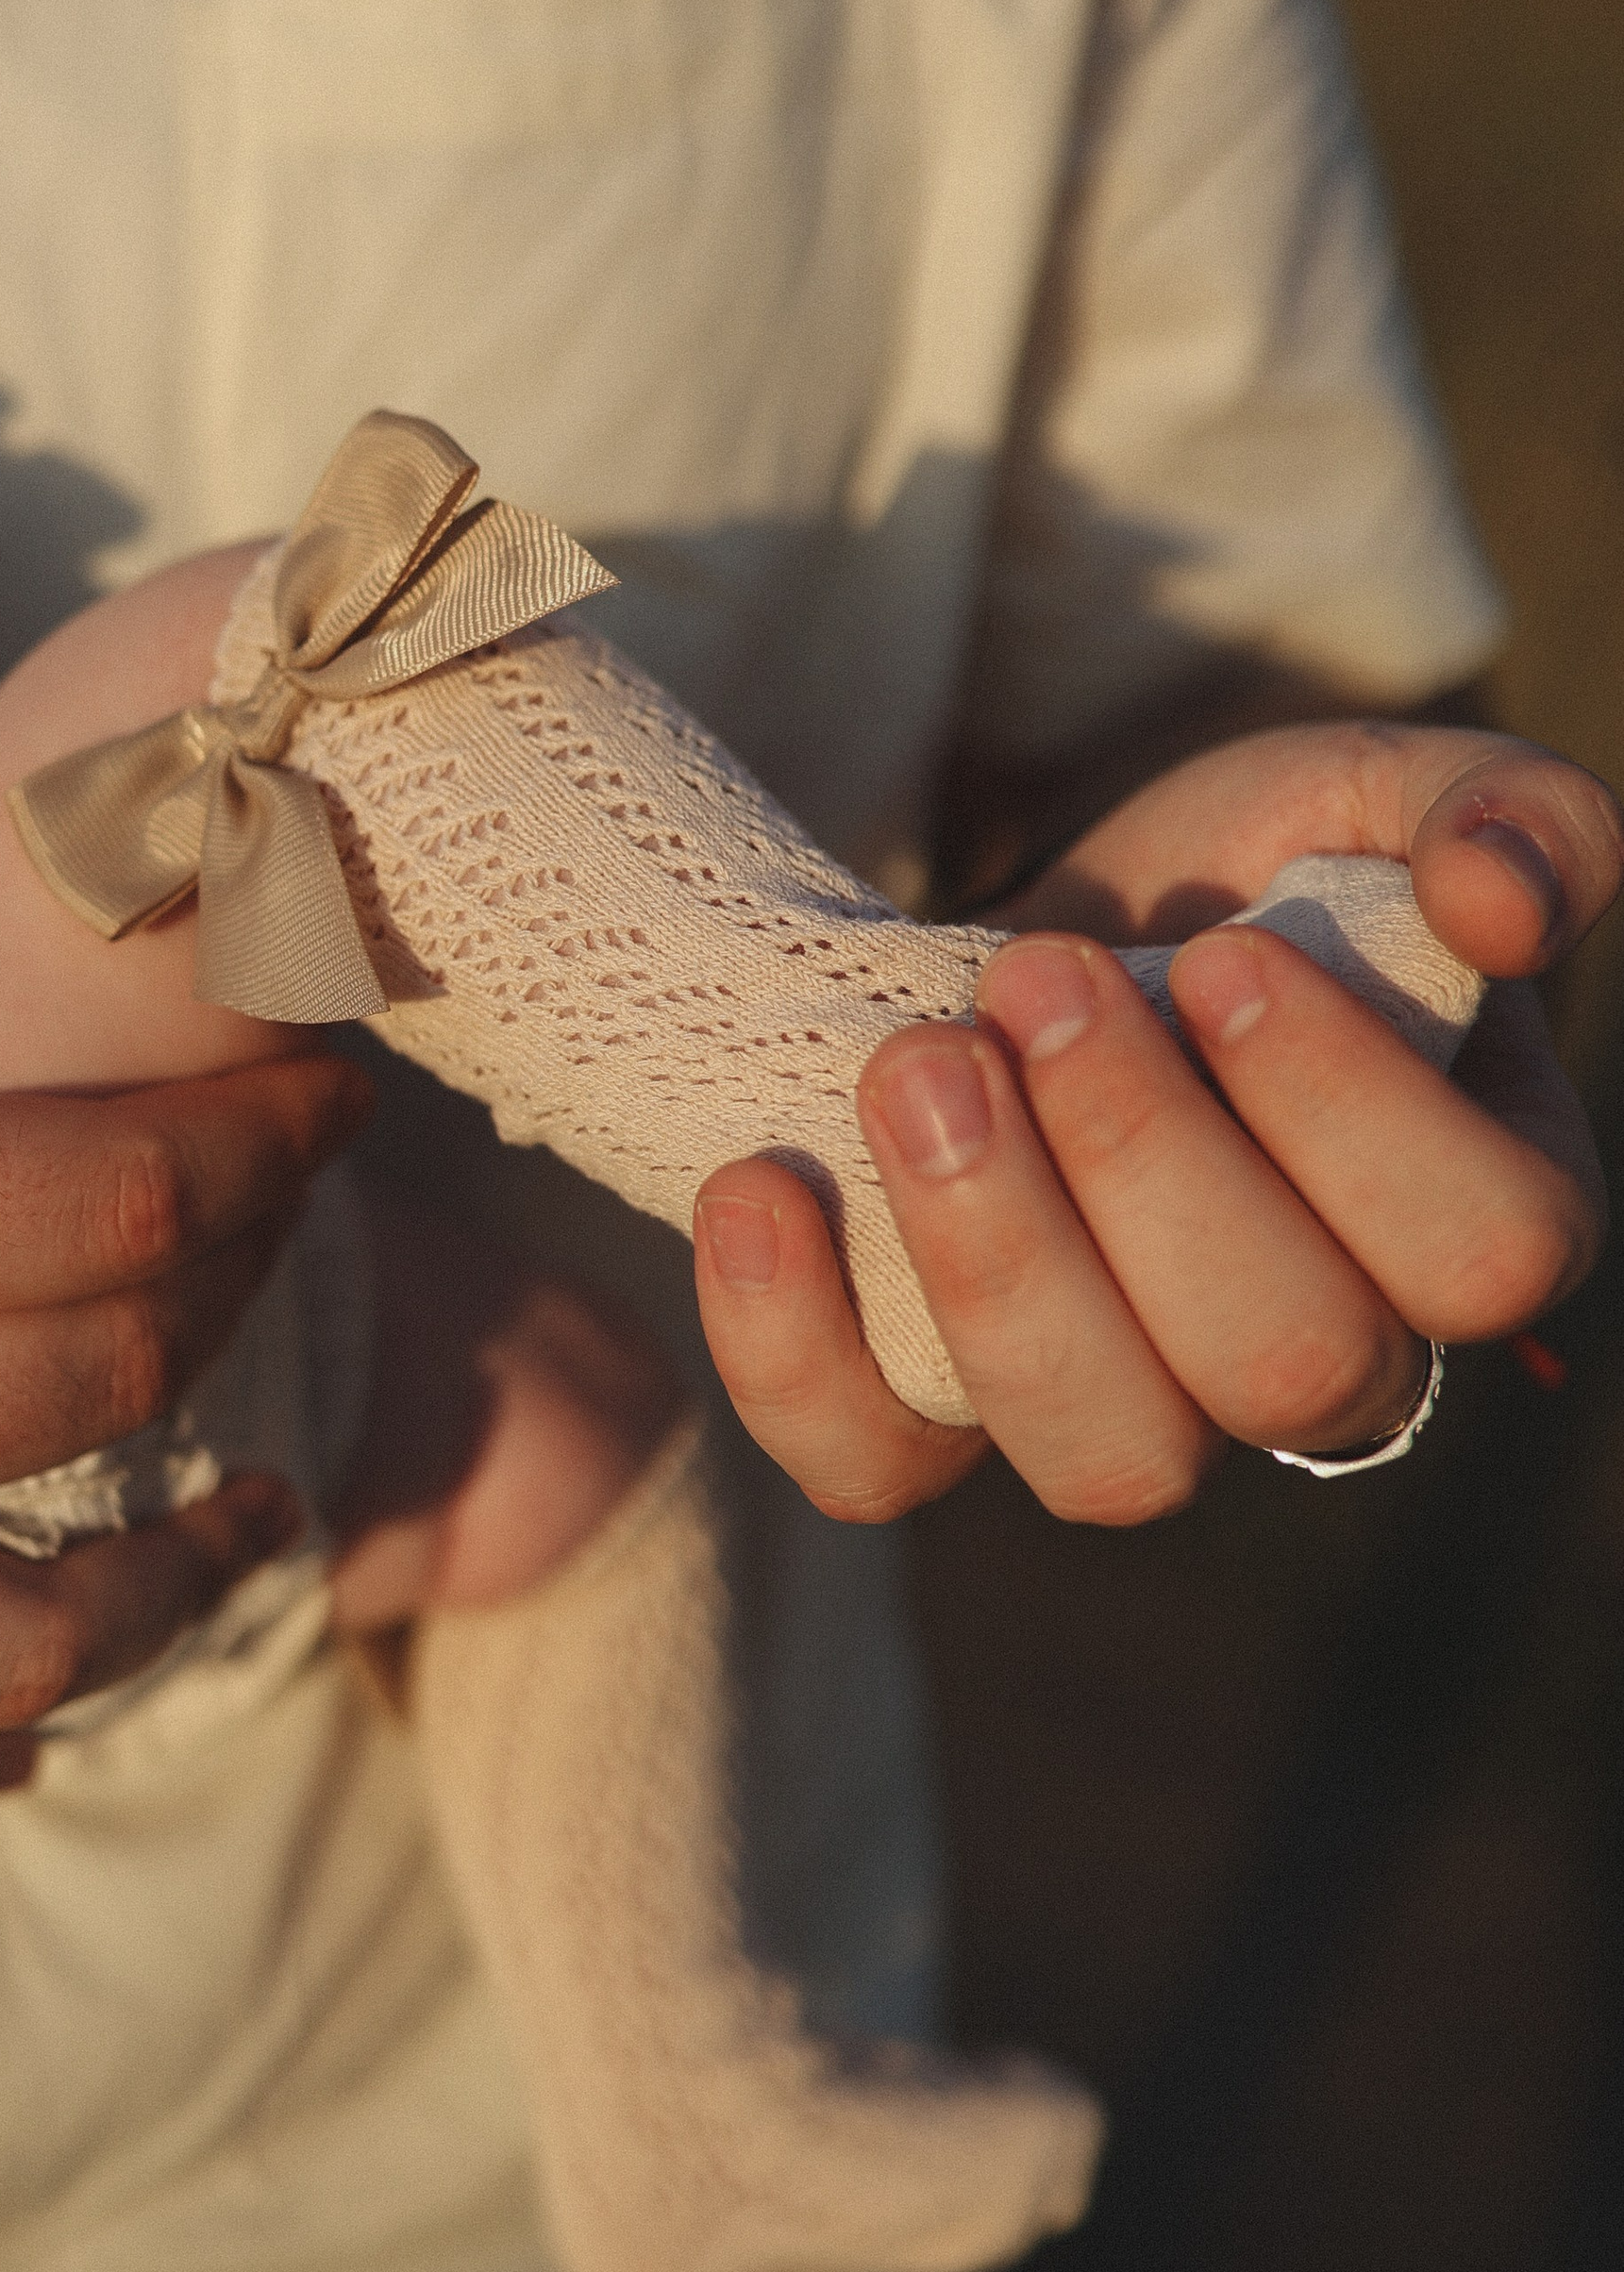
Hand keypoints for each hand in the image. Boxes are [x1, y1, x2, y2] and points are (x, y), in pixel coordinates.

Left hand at [694, 719, 1619, 1525]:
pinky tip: (765, 1180)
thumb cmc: (1228, 885)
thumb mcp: (1361, 799)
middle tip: (1041, 978)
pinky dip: (794, 1347)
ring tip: (916, 1061)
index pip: (1486, 1254)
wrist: (1026, 948)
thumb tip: (1506, 904)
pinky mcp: (929, 1429)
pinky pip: (874, 1472)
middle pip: (1291, 1367)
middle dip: (1149, 1159)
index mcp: (1462, 1221)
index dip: (1353, 1115)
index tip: (1227, 954)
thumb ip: (1492, 811)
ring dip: (1000, 1256)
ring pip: (1111, 1462)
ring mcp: (1122, 1415)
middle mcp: (1315, 1363)